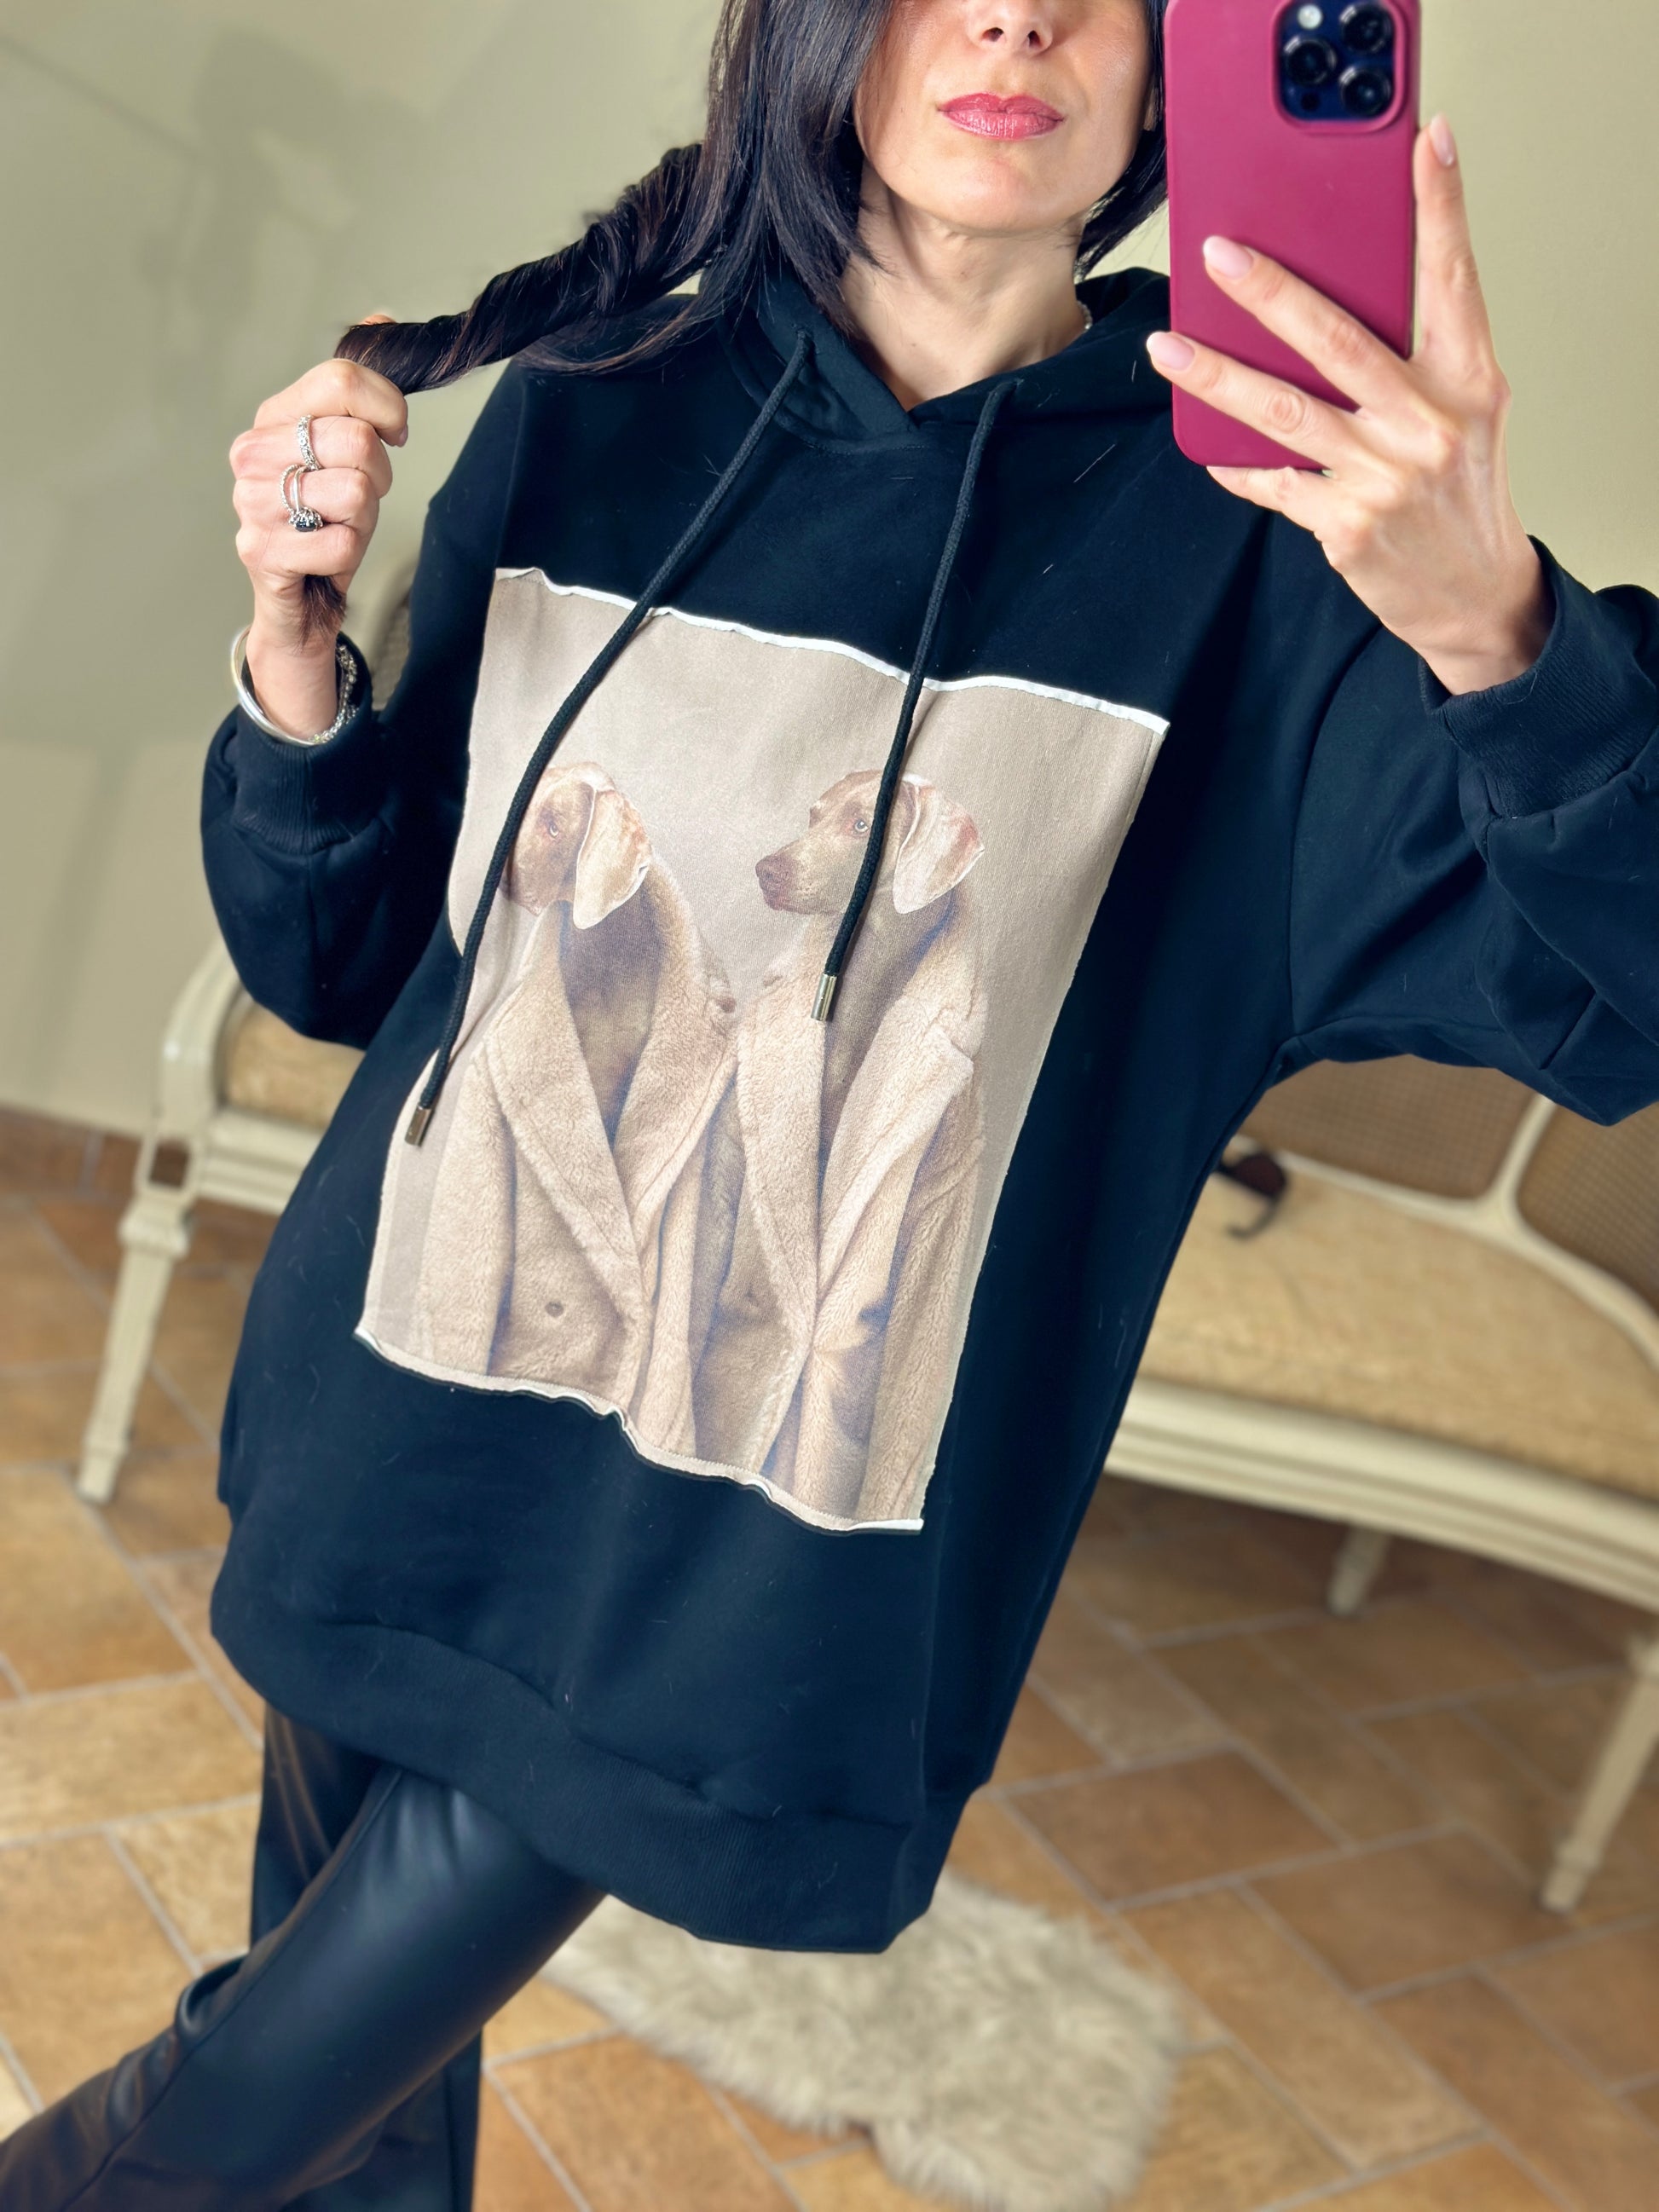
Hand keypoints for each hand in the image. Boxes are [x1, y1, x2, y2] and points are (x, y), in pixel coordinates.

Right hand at [230, 320, 406, 735]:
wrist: (300, 604)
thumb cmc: (325, 524)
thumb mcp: (349, 451)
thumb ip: (359, 389)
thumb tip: (380, 319)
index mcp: (273, 418)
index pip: (340, 379)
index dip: (387, 406)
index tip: (395, 432)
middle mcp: (253, 453)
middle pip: (356, 438)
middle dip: (378, 476)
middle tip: (358, 499)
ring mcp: (250, 502)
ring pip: (355, 490)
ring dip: (364, 519)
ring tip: (337, 528)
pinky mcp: (260, 551)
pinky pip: (341, 541)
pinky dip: (347, 554)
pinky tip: (326, 559)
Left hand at [1146, 116, 1551, 697]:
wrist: (1473, 593)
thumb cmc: (1461, 489)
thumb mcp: (1466, 412)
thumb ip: (1420, 358)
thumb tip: (1335, 304)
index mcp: (1470, 380)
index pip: (1455, 278)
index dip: (1442, 208)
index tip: (1427, 144)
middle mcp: (1428, 421)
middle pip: (1338, 340)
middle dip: (1271, 292)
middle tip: (1218, 255)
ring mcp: (1383, 475)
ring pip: (1283, 412)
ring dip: (1217, 377)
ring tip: (1168, 349)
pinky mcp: (1345, 525)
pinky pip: (1272, 482)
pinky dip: (1237, 463)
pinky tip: (1207, 446)